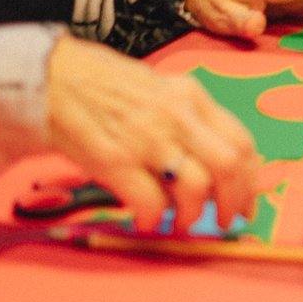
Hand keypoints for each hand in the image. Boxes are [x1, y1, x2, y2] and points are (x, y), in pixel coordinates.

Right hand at [45, 36, 260, 232]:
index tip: (247, 203)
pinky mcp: (116, 160)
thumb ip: (188, 120)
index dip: (251, 181)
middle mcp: (178, 116)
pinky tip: (144, 220)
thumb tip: (213, 163)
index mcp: (191, 96)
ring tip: (178, 222)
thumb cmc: (105, 87)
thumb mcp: (160, 90)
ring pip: (196, 188)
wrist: (51, 78)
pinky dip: (152, 219)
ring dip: (191, 215)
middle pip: (230, 167)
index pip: (242, 142)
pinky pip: (151, 203)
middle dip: (234, 203)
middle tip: (224, 223)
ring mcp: (148, 139)